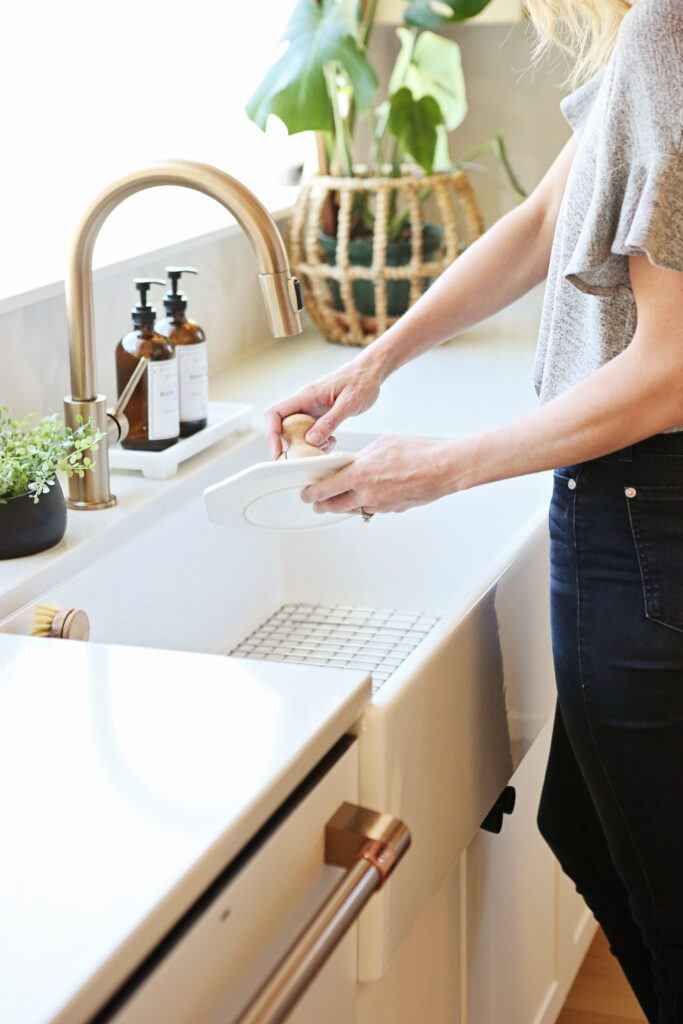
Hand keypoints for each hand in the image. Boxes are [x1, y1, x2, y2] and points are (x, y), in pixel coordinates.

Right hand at [264, 354, 382, 457]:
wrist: (370, 373)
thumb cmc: (361, 381)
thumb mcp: (349, 403)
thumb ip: (330, 422)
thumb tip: (311, 440)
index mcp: (305, 396)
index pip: (274, 414)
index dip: (271, 434)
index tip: (279, 452)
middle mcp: (303, 404)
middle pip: (282, 427)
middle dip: (290, 445)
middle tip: (306, 457)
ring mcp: (310, 411)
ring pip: (296, 433)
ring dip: (306, 447)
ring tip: (325, 447)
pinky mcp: (318, 417)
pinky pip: (309, 434)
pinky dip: (317, 443)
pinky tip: (331, 441)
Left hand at [301, 435, 458, 514]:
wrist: (443, 469)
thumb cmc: (417, 453)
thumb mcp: (381, 444)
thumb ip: (361, 456)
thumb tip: (352, 462)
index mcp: (359, 475)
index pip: (324, 489)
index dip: (310, 493)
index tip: (306, 492)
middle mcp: (366, 494)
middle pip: (333, 506)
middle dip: (321, 504)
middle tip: (316, 500)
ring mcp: (379, 505)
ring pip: (351, 510)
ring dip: (342, 505)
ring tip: (339, 498)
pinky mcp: (392, 510)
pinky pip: (371, 509)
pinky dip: (364, 504)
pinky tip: (368, 494)